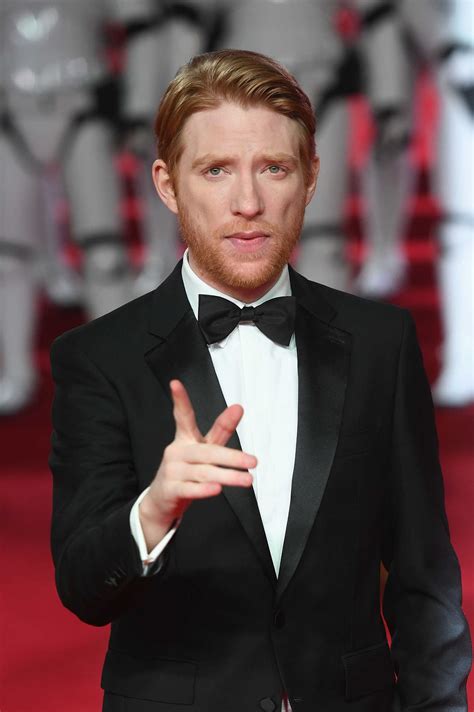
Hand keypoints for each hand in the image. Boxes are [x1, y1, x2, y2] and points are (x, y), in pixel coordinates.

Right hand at [139, 380, 255, 550]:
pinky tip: (217, 489)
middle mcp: (177, 452)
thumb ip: (221, 430)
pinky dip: (203, 490)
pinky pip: (190, 489)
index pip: (183, 417)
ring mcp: (172, 471)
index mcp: (185, 439)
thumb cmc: (187, 471)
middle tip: (253, 461)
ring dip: (227, 476)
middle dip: (231, 457)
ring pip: (203, 472)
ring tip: (246, 480)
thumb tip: (238, 407)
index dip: (180, 400)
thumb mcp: (204, 449)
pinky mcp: (171, 490)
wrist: (162, 499)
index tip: (175, 384)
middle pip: (207, 451)